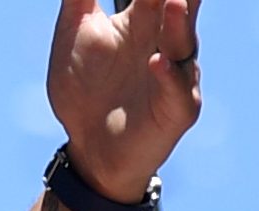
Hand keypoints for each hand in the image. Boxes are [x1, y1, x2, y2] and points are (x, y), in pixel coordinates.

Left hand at [48, 0, 202, 197]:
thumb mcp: (74, 36)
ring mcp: (175, 73)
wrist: (87, 147)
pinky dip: (168, 76)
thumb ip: (80, 0)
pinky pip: (176, 90)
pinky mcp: (177, 108)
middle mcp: (166, 41)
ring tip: (173, 3)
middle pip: (179, 8)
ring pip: (183, 43)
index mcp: (144, 20)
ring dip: (178, 24)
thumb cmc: (83, 89)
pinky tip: (157, 63)